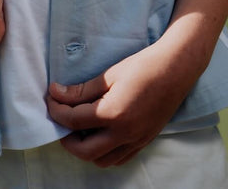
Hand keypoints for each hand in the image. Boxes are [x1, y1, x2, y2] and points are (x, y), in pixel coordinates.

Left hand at [46, 41, 200, 166]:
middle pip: (84, 150)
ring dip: (86, 149)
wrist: (176, 69)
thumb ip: (81, 90)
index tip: (51, 97)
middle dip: (66, 138)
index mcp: (113, 114)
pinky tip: (101, 135)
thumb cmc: (143, 66)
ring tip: (80, 129)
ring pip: (102, 161)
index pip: (74, 120)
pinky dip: (105, 152)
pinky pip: (120, 158)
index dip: (57, 110)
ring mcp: (137, 140)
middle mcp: (125, 133)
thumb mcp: (109, 75)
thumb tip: (56, 94)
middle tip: (61, 120)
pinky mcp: (145, 141)